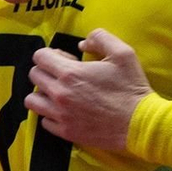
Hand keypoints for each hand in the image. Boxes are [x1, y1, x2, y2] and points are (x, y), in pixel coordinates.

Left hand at [26, 29, 152, 149]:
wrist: (139, 123)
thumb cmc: (131, 88)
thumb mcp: (123, 53)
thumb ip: (100, 38)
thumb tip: (82, 44)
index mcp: (70, 74)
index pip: (40, 57)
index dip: (52, 54)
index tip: (66, 59)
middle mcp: (60, 94)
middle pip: (34, 76)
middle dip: (46, 71)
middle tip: (65, 75)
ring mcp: (61, 115)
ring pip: (32, 100)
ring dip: (43, 93)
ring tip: (59, 93)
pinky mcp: (66, 132)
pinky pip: (44, 121)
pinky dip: (50, 114)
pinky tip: (66, 111)